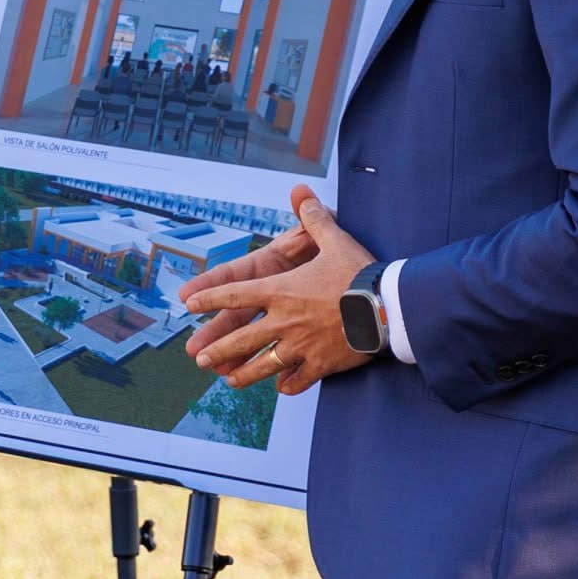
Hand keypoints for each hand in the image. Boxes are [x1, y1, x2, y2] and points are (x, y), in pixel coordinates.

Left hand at [183, 185, 377, 395]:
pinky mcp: (321, 364)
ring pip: (265, 365)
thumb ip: (313, 217)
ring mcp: (301, 346)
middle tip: (200, 358)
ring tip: (230, 382)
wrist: (388, 307)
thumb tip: (300, 190)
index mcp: (281, 291)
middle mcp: (285, 321)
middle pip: (243, 338)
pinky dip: (288, 384)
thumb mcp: (334, 239)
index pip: (236, 294)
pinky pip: (298, 379)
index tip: (189, 304)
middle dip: (218, 348)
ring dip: (245, 373)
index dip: (210, 298)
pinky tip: (282, 388)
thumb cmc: (359, 272)